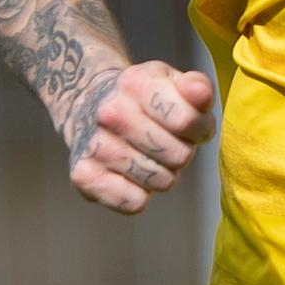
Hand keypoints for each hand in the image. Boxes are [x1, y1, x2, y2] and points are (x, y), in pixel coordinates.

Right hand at [65, 61, 215, 214]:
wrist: (86, 105)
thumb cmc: (139, 98)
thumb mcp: (170, 81)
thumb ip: (196, 87)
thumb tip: (200, 94)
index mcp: (135, 84)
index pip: (187, 121)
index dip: (199, 128)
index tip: (188, 125)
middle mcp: (110, 113)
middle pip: (179, 156)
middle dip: (181, 152)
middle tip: (166, 142)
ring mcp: (94, 145)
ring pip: (160, 181)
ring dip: (162, 174)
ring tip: (148, 156)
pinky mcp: (83, 176)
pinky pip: (133, 202)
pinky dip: (138, 195)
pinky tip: (130, 175)